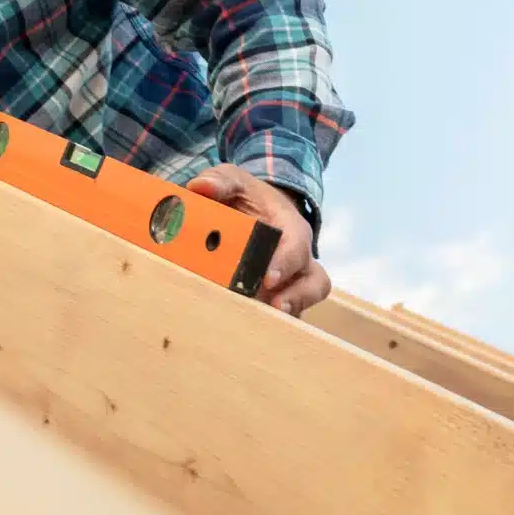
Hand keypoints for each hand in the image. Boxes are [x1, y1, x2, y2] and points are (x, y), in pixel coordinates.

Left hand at [185, 164, 329, 316]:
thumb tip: (201, 186)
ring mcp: (290, 285)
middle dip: (295, 300)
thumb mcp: (234, 181)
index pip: (297, 247)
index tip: (267, 278)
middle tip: (272, 311)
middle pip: (312, 284)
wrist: (250, 213)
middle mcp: (298, 261)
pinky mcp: (275, 301)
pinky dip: (264, 327)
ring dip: (283, 316)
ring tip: (257, 327)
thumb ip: (220, 181)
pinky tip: (239, 333)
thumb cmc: (245, 198)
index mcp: (291, 230)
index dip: (286, 263)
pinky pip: (277, 319)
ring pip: (301, 306)